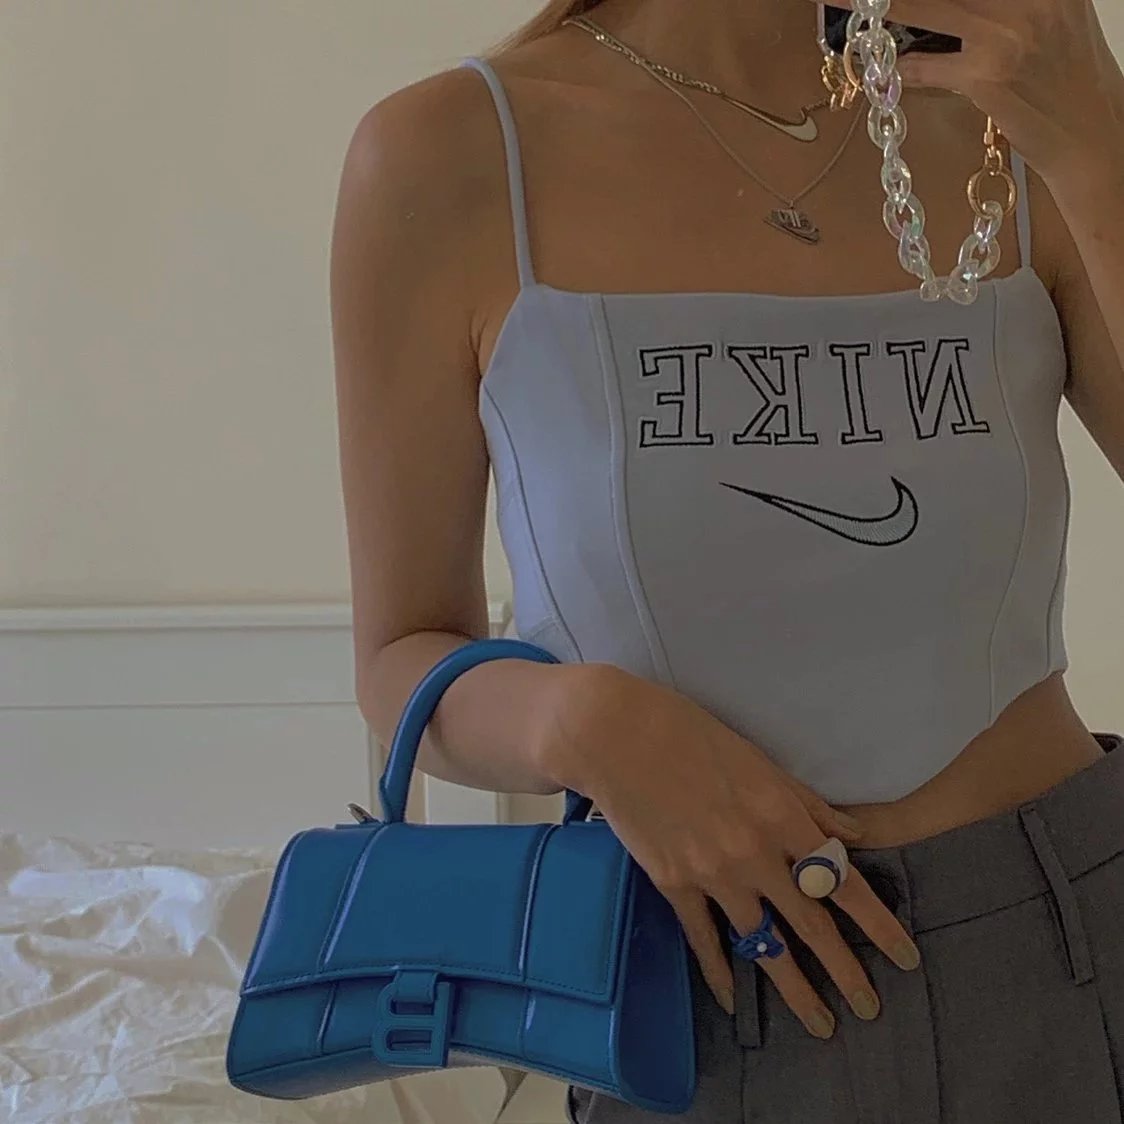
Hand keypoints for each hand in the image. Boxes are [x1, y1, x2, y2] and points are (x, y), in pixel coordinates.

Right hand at [540, 663, 921, 1038]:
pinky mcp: (672, 882)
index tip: (905, 957)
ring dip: (793, 987)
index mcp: (781, 815)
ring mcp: (711, 873)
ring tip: (817, 1022)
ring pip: (761, 942)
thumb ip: (806, 803)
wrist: (616, 736)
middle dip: (845, 971)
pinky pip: (702, 936)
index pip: (843, 882)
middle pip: (810, 924)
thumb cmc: (691, 734)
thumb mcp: (759, 761)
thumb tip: (850, 836)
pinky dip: (719, 970)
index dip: (878, 925)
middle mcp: (754, 853)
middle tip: (869, 1008)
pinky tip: (733, 998)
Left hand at [811, 0, 1123, 185]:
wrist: (1088, 133)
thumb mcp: (1051, 16)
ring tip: (849, 6)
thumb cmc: (1064, 77)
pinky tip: (889, 68)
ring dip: (883, 9)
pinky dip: (904, 67)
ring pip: (928, 9)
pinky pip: (926, 66)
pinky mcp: (986, 76)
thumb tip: (942, 10)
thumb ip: (1005, 3)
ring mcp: (1005, 36)